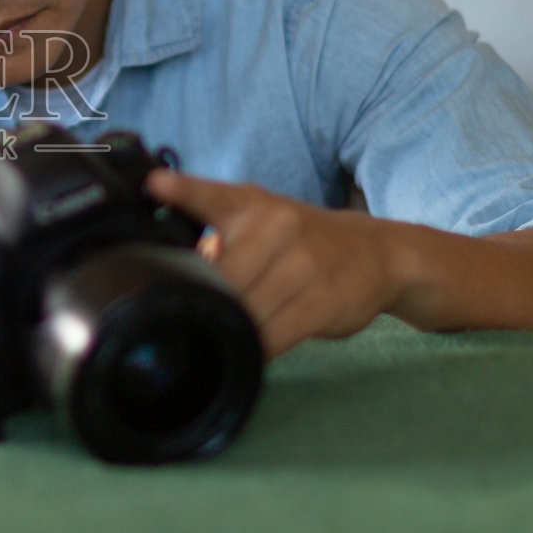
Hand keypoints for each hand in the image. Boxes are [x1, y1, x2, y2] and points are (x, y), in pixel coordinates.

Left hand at [145, 170, 401, 357]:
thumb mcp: (261, 218)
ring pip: (245, 312)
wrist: (377, 252)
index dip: (181, 190)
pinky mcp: (323, 300)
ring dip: (236, 328)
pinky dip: (259, 348)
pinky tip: (258, 346)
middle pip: (219, 280)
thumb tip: (177, 270)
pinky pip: (273, 336)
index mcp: (250, 204)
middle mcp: (275, 226)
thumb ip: (218, 233)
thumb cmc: (301, 240)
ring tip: (239, 327)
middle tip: (210, 313)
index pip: (209, 195)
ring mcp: (303, 263)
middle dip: (210, 303)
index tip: (155, 185)